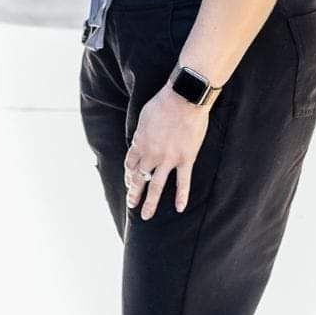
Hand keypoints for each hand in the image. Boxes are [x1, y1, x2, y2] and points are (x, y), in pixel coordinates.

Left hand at [125, 83, 213, 218]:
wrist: (184, 98)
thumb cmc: (164, 102)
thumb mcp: (144, 116)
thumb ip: (142, 133)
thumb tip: (140, 141)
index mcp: (140, 143)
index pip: (130, 164)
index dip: (129, 175)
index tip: (130, 183)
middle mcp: (151, 154)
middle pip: (139, 178)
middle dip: (134, 193)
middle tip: (131, 205)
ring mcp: (168, 159)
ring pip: (156, 185)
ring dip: (150, 202)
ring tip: (146, 216)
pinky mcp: (186, 159)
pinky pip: (183, 182)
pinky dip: (181, 196)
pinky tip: (179, 208)